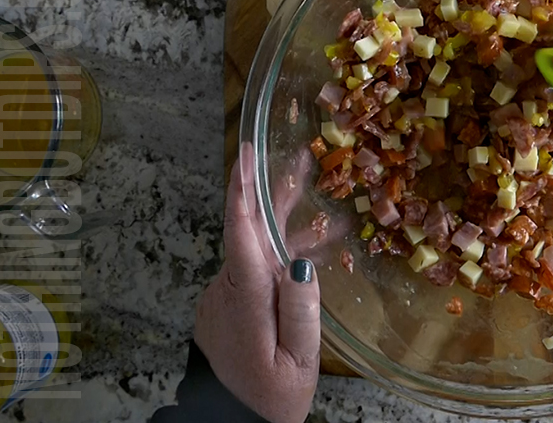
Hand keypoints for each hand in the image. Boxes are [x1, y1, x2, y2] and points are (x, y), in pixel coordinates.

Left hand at [194, 144, 320, 422]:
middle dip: (272, 194)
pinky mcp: (230, 302)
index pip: (239, 233)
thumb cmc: (270, 395)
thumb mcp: (298, 361)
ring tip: (326, 215)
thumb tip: (301, 262)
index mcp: (243, 297)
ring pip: (256, 249)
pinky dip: (280, 257)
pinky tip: (310, 254)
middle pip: (250, 231)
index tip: (246, 155)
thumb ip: (300, 311)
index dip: (243, 190)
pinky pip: (255, 269)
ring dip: (286, 229)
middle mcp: (228, 288)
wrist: (232, 420)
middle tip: (299, 160)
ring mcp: (225, 295)